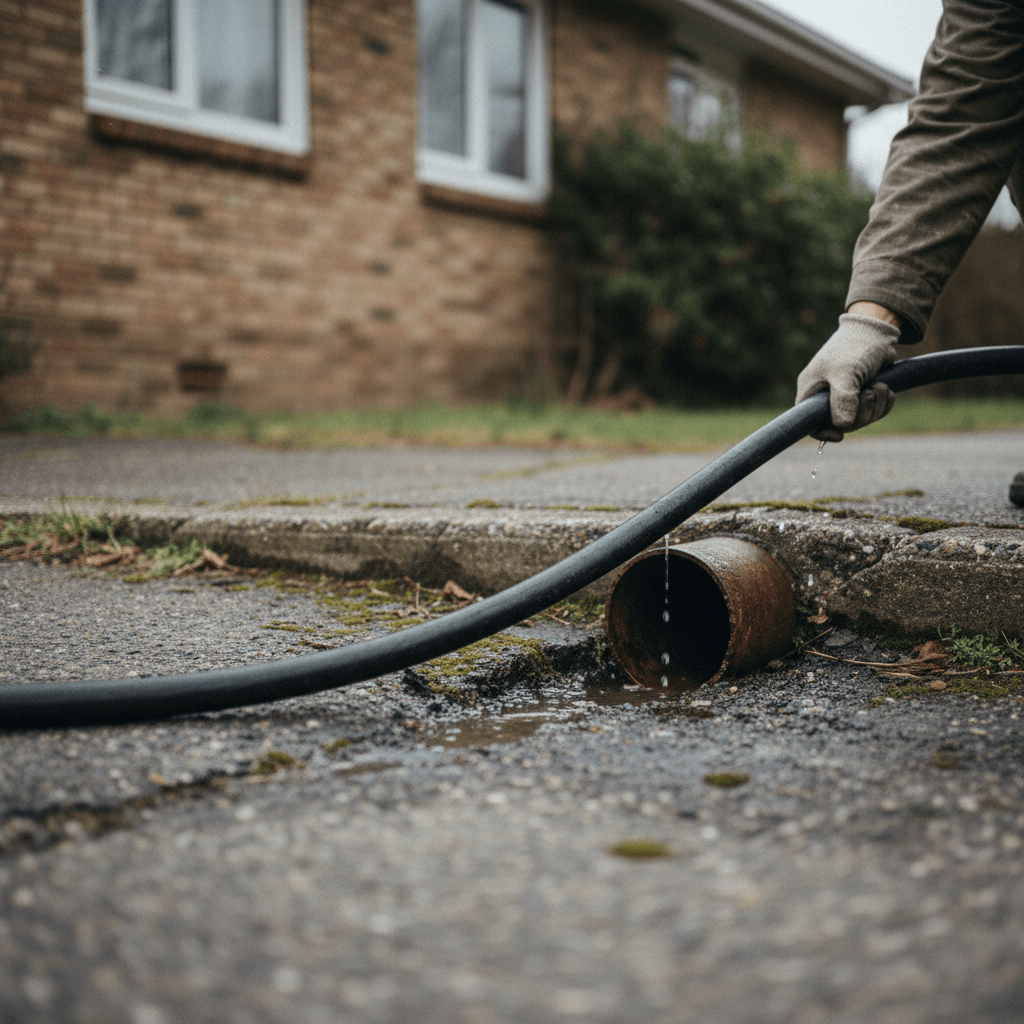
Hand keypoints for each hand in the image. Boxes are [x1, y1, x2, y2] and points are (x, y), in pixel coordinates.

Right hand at [795, 312, 900, 441]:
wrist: (877, 331)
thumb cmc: (854, 347)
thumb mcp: (846, 372)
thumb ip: (842, 399)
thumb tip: (843, 426)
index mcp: (812, 391)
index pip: (810, 422)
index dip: (823, 432)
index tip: (840, 436)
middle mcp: (826, 396)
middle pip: (840, 424)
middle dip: (861, 414)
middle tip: (871, 394)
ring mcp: (845, 396)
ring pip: (860, 419)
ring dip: (875, 406)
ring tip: (881, 387)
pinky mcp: (863, 394)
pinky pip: (873, 411)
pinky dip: (883, 404)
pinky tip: (887, 390)